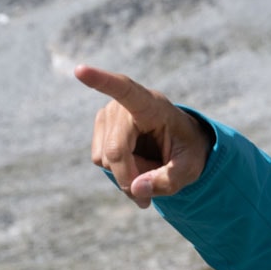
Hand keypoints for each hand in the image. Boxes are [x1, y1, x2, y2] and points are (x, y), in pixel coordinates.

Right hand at [80, 65, 210, 206]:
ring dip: (127, 174)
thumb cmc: (187, 151)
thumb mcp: (190, 169)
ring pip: (105, 159)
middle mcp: (124, 106)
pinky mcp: (100, 128)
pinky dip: (118, 172)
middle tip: (149, 199)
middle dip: (130, 177)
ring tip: (150, 167)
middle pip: (116, 150)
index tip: (80, 70)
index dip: (101, 80)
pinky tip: (136, 166)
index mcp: (152, 104)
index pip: (125, 89)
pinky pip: (100, 161)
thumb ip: (167, 181)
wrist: (180, 145)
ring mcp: (108, 115)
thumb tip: (135, 189)